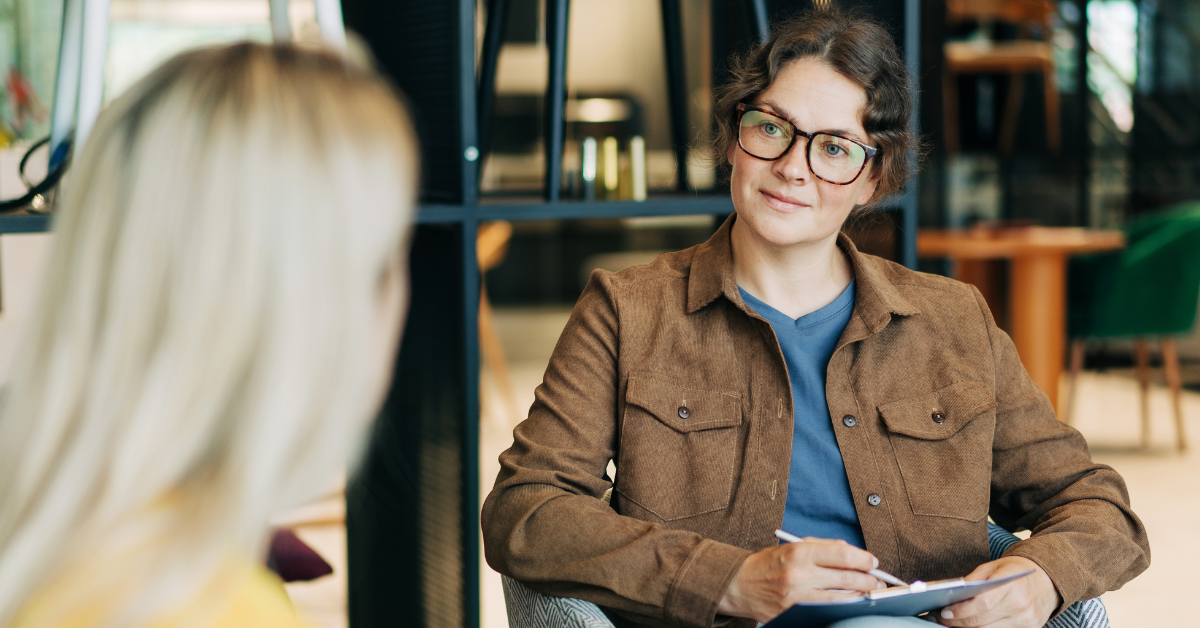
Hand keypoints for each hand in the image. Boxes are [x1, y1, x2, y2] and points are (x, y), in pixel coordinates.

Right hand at [717, 538, 884, 622]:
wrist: (739, 585)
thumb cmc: (768, 564)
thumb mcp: (792, 546)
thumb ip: (822, 546)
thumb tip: (851, 552)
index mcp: (799, 552)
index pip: (842, 554)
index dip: (863, 559)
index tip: (873, 562)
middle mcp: (799, 574)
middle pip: (846, 577)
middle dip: (869, 580)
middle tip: (879, 581)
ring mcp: (798, 597)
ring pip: (841, 597)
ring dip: (860, 595)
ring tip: (870, 592)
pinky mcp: (796, 613)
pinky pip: (828, 610)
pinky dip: (843, 606)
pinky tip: (851, 602)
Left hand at [936, 556, 1060, 627]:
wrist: (1048, 580)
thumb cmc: (1016, 571)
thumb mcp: (994, 567)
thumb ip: (974, 580)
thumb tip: (951, 593)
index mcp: (1011, 587)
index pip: (982, 604)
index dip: (961, 611)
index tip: (944, 612)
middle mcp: (1020, 608)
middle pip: (983, 622)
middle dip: (958, 623)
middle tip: (942, 619)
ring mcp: (1026, 622)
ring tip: (953, 624)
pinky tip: (971, 626)